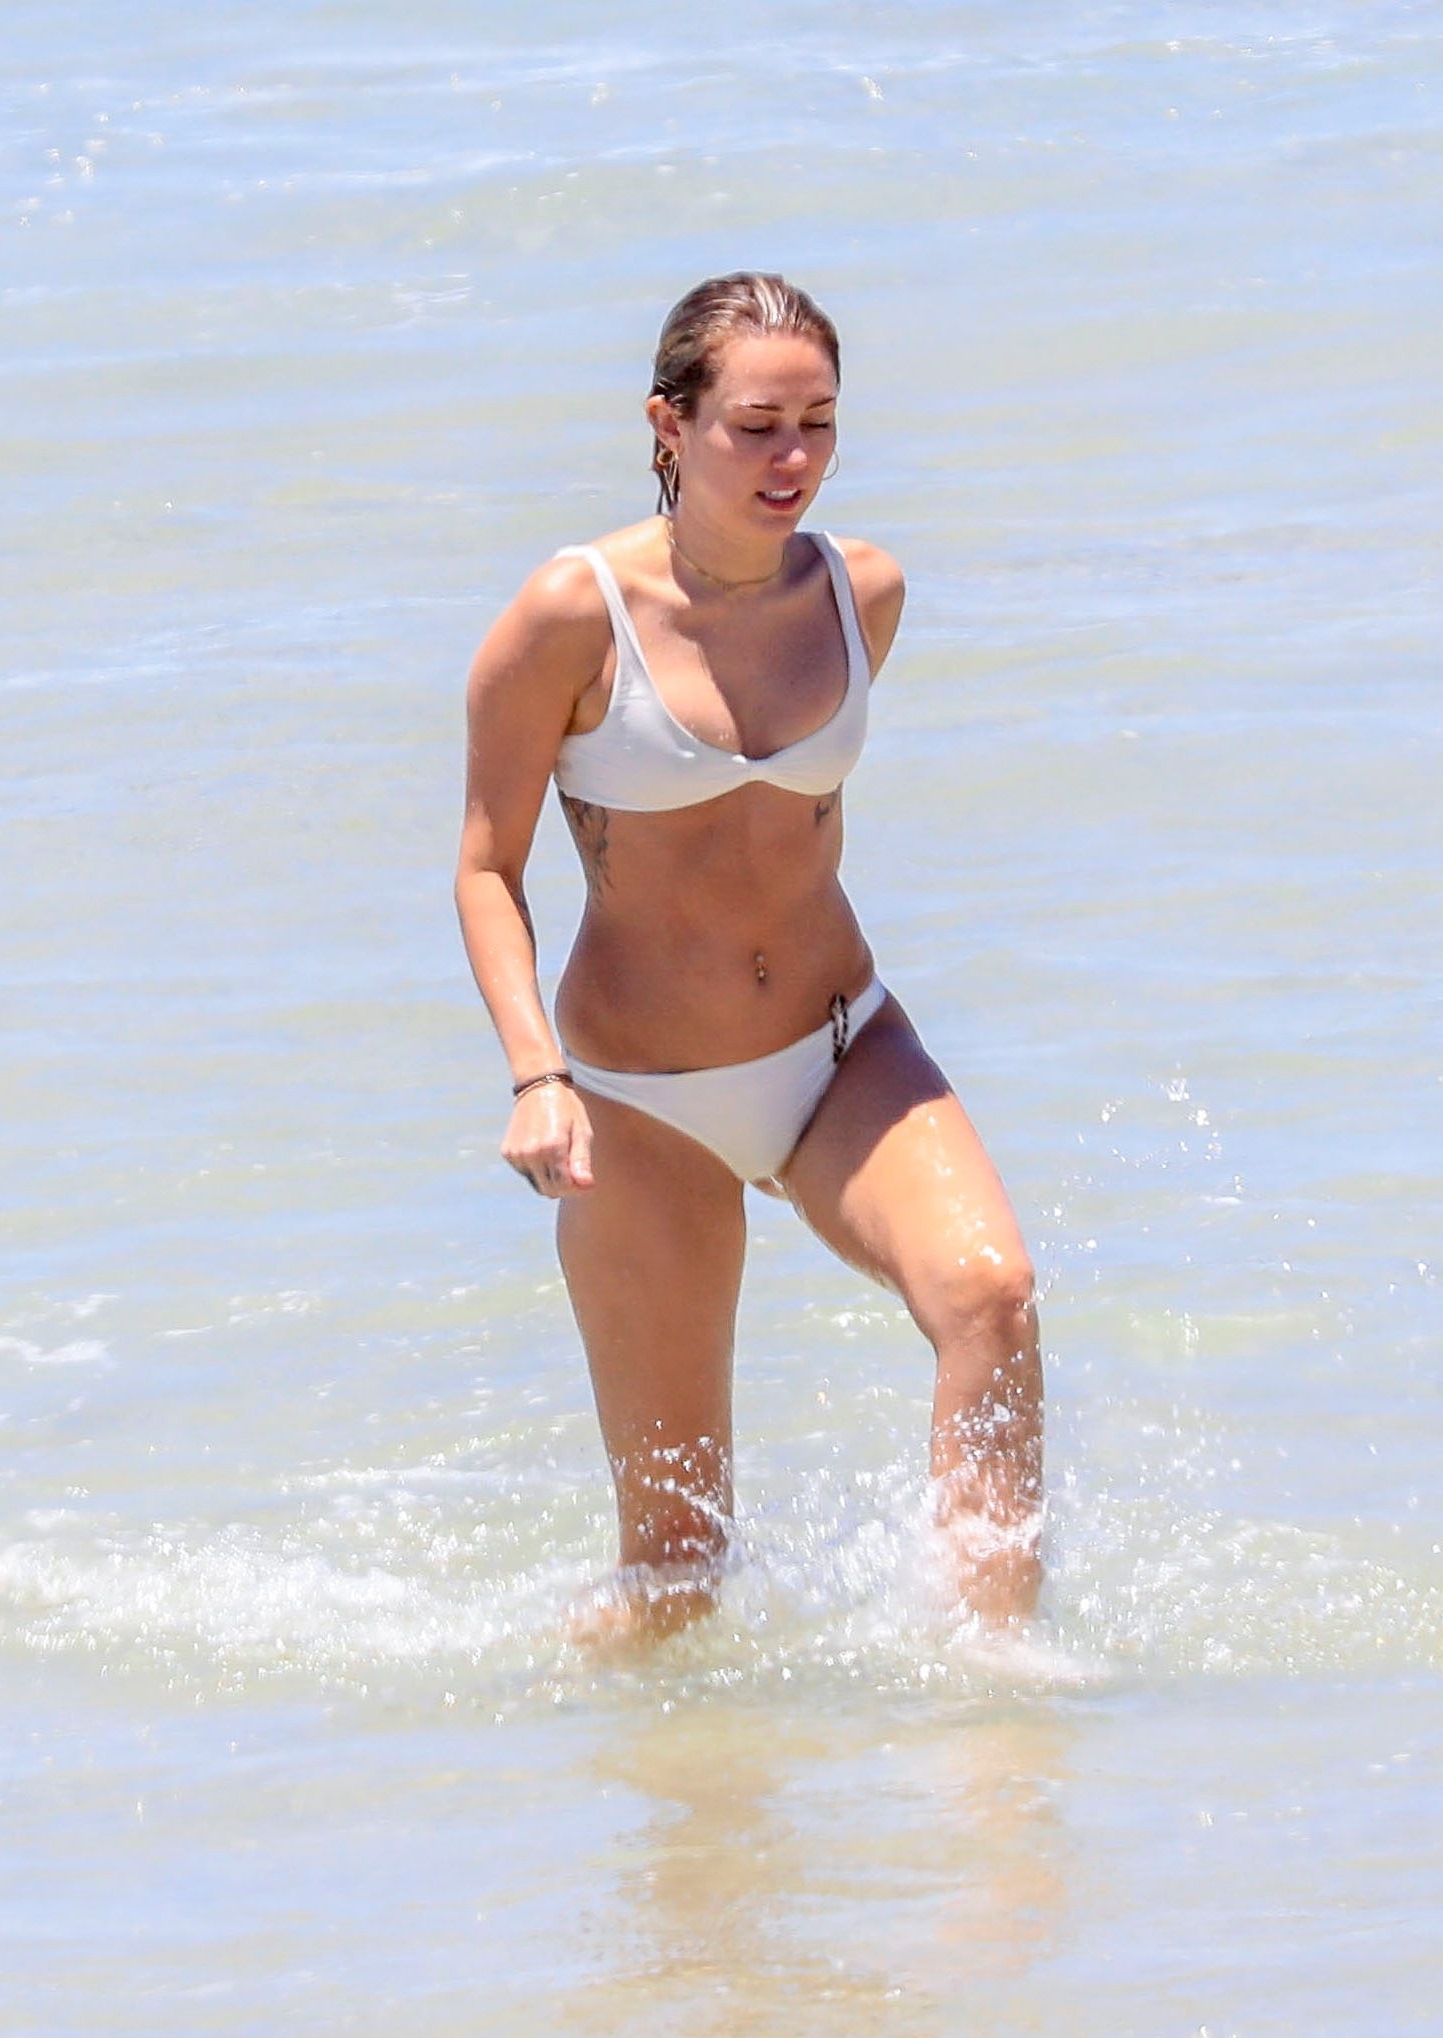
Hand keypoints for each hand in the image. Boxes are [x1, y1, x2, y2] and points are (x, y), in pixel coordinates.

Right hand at [501, 1081, 594, 1197]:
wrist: (538, 1087)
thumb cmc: (567, 1109)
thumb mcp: (582, 1131)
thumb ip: (582, 1160)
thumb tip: (586, 1185)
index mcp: (552, 1147)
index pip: (564, 1186)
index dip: (576, 1187)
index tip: (584, 1180)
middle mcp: (531, 1153)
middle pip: (549, 1190)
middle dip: (563, 1185)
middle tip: (572, 1169)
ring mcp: (516, 1154)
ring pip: (536, 1184)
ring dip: (548, 1178)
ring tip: (556, 1155)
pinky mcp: (508, 1153)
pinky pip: (525, 1173)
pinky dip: (535, 1169)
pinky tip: (541, 1150)